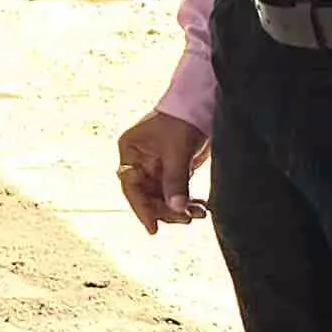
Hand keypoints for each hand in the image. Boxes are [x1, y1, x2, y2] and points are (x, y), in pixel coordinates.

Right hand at [116, 111, 210, 232]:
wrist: (200, 103)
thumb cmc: (181, 119)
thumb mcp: (177, 151)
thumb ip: (175, 180)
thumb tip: (176, 209)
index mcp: (131, 152)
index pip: (131, 186)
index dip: (141, 208)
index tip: (153, 228)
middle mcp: (140, 161)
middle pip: (147, 195)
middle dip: (166, 209)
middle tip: (186, 219)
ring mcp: (156, 166)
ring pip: (162, 197)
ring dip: (178, 208)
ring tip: (198, 214)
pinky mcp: (173, 169)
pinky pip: (175, 192)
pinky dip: (186, 201)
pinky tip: (199, 208)